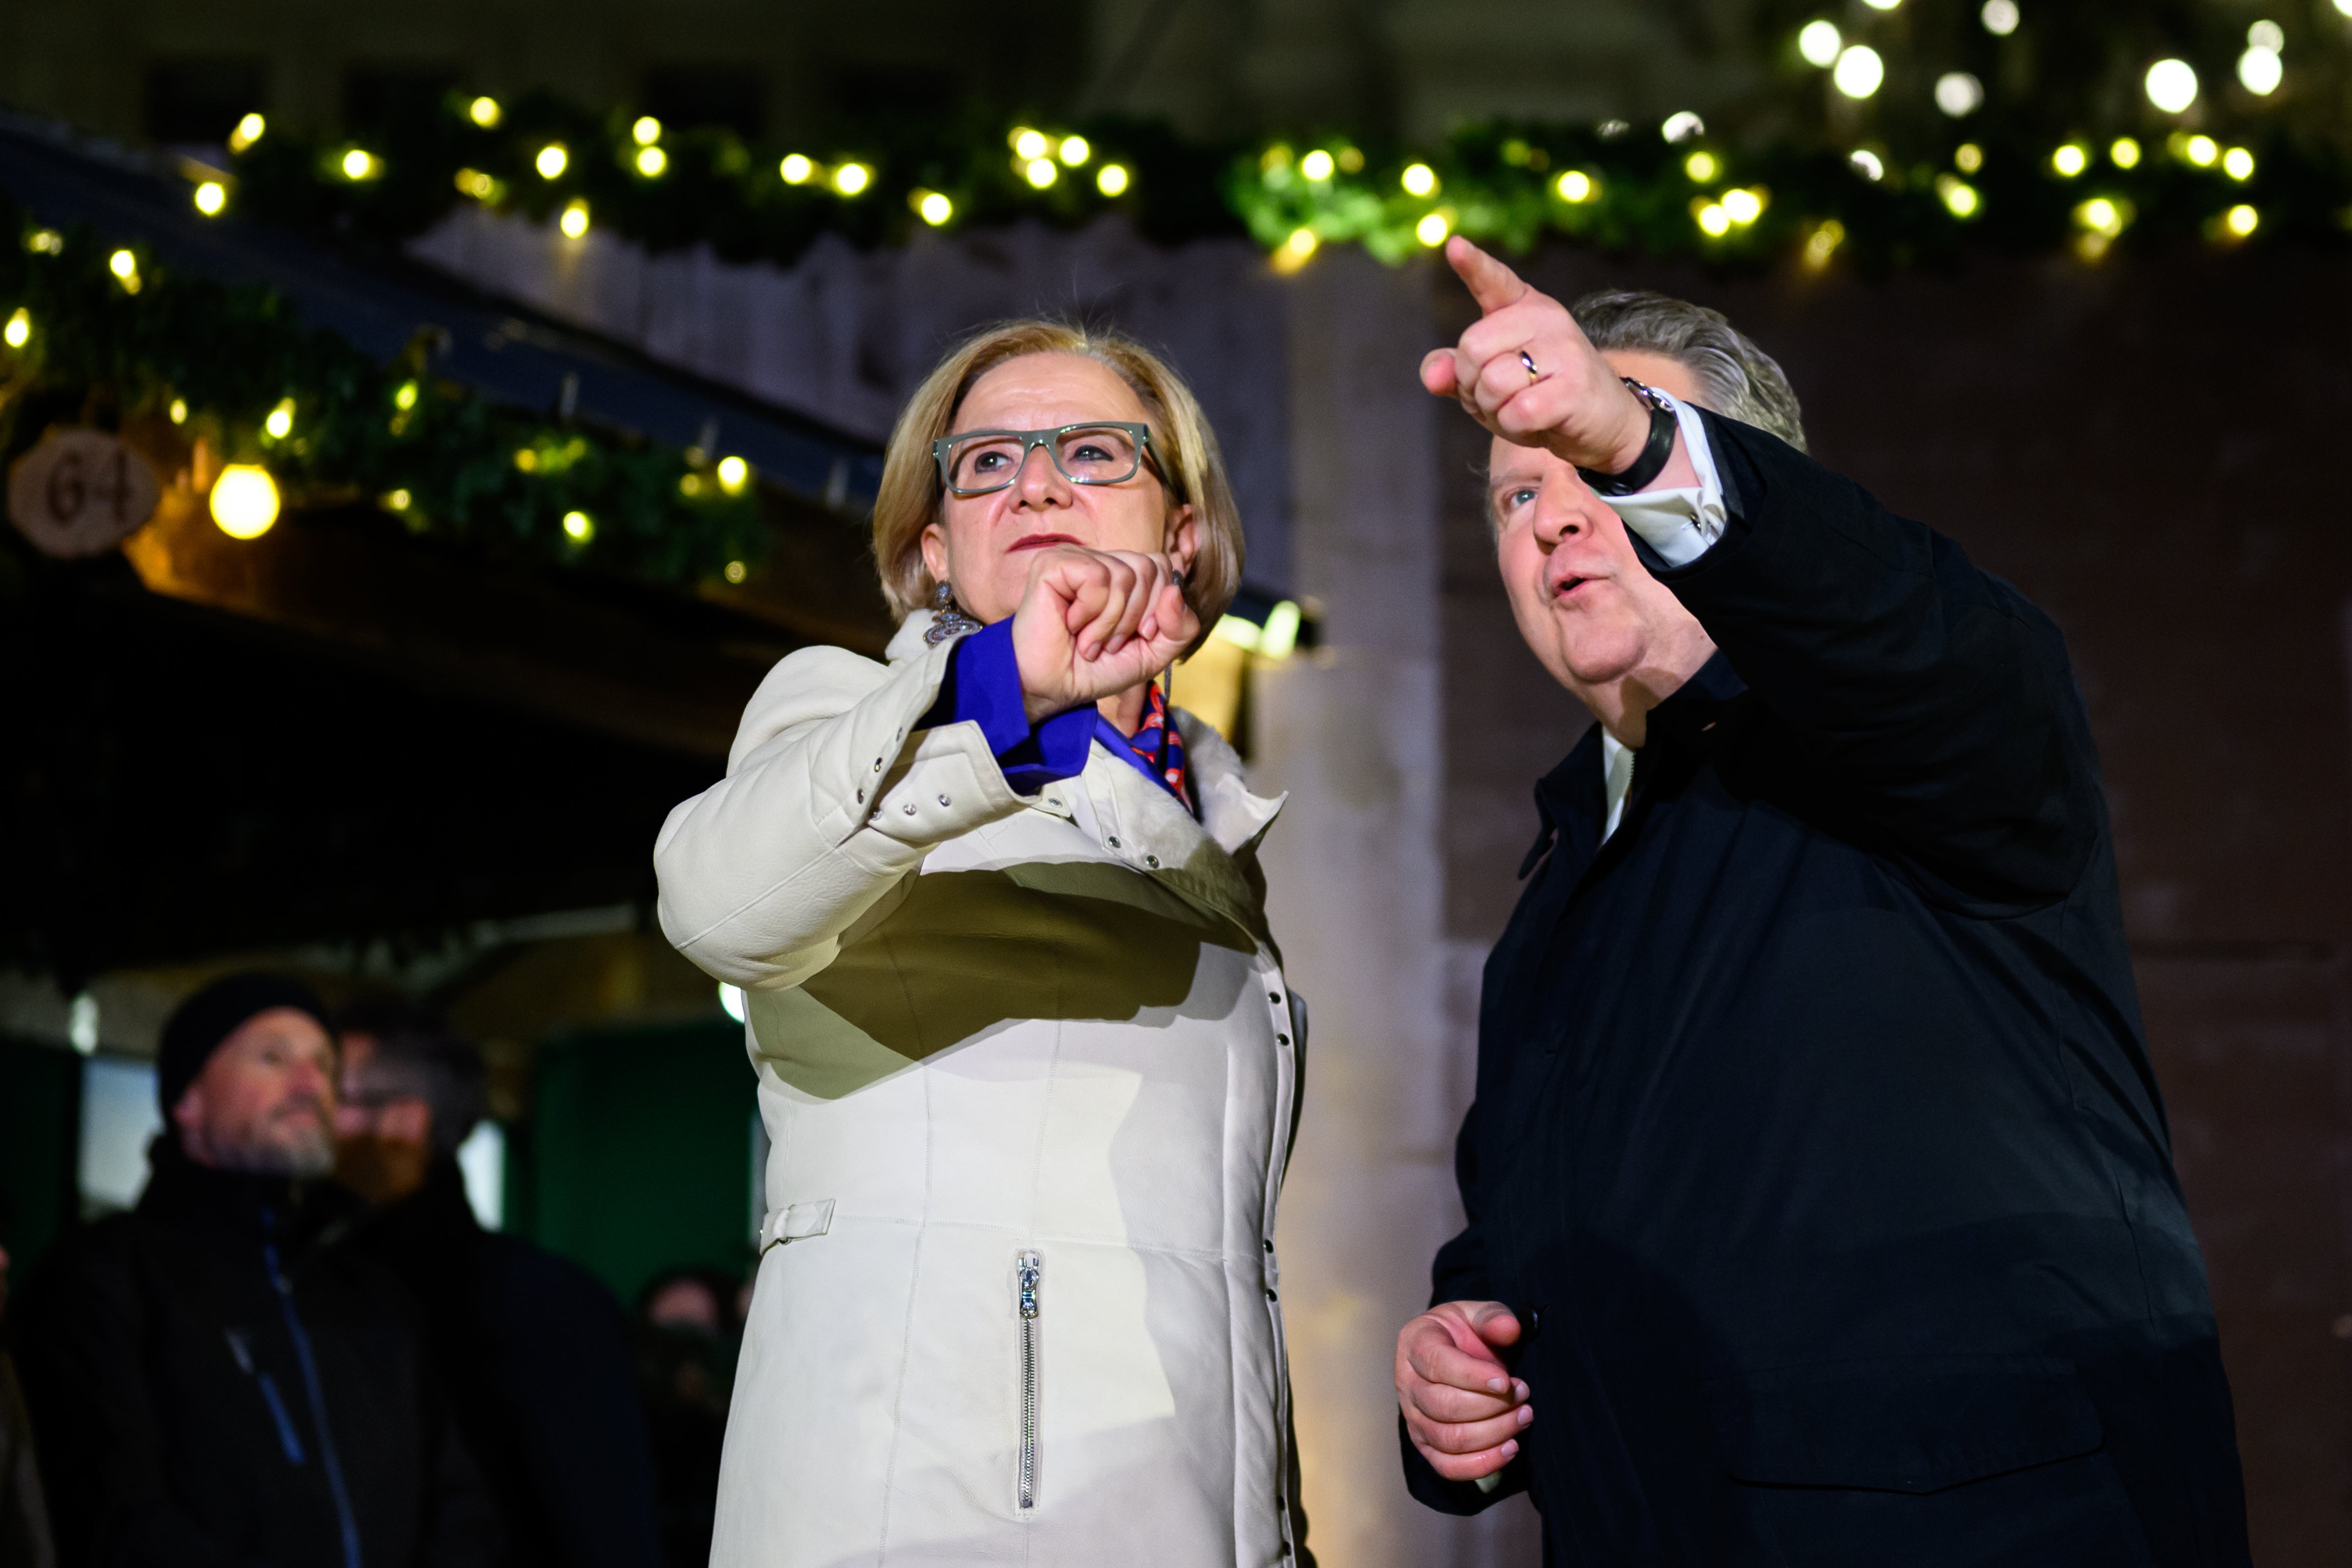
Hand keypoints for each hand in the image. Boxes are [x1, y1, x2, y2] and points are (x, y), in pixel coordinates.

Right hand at [1009, 545, 1198, 722]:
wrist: (1054, 688)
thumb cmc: (1096, 668)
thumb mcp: (1153, 654)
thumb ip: (1180, 627)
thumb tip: (1176, 591)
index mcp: (1122, 573)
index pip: (1163, 565)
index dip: (1160, 605)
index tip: (1139, 636)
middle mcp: (1100, 560)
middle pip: (1149, 567)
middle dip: (1136, 617)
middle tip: (1110, 643)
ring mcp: (1075, 558)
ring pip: (1125, 575)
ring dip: (1110, 622)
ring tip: (1089, 641)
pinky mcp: (1053, 564)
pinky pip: (1097, 578)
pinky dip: (1091, 612)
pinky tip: (1071, 625)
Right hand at [1395, 1300, 1530, 1482]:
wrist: (1456, 1355)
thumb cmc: (1466, 1334)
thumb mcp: (1478, 1314)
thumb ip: (1493, 1317)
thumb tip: (1509, 1328)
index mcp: (1415, 1343)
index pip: (1438, 1365)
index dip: (1474, 1377)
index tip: (1507, 1382)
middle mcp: (1406, 1383)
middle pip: (1444, 1406)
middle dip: (1492, 1407)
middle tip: (1524, 1397)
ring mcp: (1413, 1418)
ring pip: (1449, 1439)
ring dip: (1493, 1434)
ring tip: (1523, 1418)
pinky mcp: (1426, 1445)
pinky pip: (1447, 1467)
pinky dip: (1480, 1464)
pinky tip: (1509, 1449)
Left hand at [1420, 236, 1650, 472]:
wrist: (1603, 419)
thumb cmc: (1539, 393)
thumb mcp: (1490, 379)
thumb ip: (1455, 371)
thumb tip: (1432, 378)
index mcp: (1523, 307)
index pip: (1494, 281)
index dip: (1472, 265)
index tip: (1454, 245)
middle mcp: (1545, 318)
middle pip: (1472, 348)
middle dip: (1472, 384)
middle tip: (1500, 395)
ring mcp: (1564, 350)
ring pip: (1492, 382)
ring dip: (1494, 409)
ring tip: (1520, 408)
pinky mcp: (1574, 387)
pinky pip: (1517, 411)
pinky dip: (1514, 428)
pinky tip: (1536, 424)